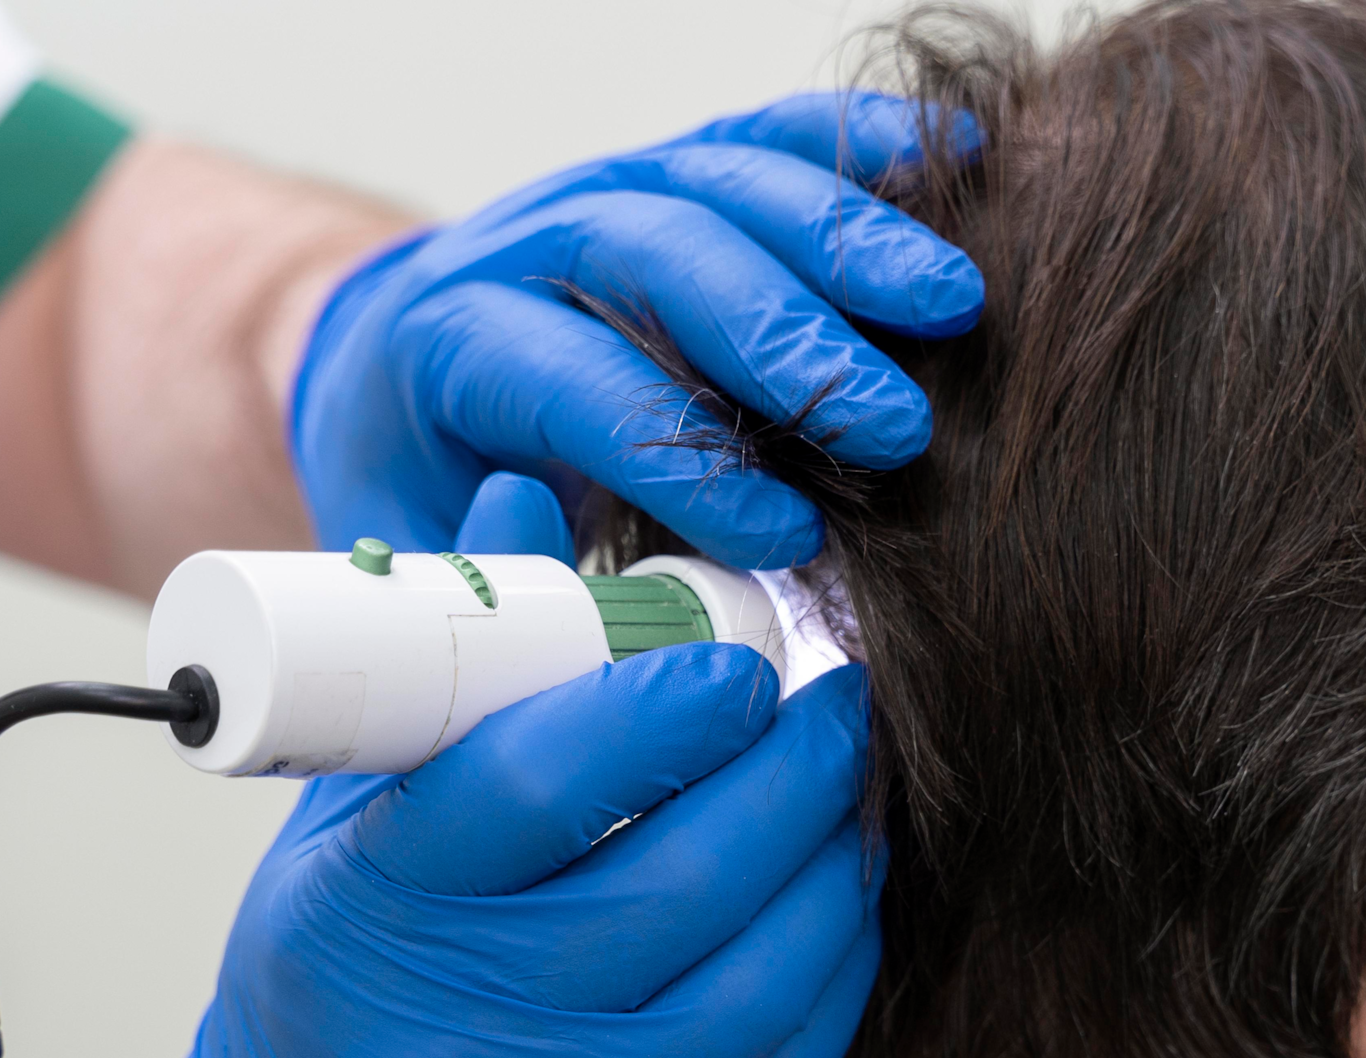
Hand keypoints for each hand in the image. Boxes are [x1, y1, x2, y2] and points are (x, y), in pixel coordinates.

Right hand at [96, 527, 878, 1057]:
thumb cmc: (335, 997)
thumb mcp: (345, 836)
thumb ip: (448, 676)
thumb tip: (532, 492)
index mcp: (376, 912)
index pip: (534, 782)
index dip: (661, 708)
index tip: (739, 659)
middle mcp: (466, 1031)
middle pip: (680, 879)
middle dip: (790, 776)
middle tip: (841, 708)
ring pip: (758, 980)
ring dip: (834, 872)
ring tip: (855, 798)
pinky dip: (831, 976)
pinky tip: (842, 910)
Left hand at [291, 91, 981, 566]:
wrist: (407, 386)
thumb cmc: (438, 494)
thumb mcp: (432, 563)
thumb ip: (507, 587)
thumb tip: (610, 615)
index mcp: (450, 342)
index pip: (572, 378)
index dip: (684, 458)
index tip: (788, 537)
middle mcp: (529, 241)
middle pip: (661, 254)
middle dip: (788, 340)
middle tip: (897, 428)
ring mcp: (612, 188)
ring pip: (728, 179)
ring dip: (852, 238)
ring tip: (955, 306)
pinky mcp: (683, 169)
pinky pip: (773, 134)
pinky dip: (865, 142)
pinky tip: (958, 157)